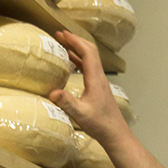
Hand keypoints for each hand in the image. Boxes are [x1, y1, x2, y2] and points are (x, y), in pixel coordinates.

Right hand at [50, 30, 128, 145]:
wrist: (115, 133)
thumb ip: (67, 103)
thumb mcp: (80, 114)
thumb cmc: (100, 124)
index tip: (62, 34)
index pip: (87, 52)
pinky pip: (89, 68)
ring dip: (77, 49)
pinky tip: (71, 63)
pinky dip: (79, 61)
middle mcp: (99, 77)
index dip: (75, 40)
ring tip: (63, 44)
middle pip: (90, 51)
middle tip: (60, 35)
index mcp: (95, 79)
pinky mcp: (99, 88)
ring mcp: (100, 82)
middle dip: (75, 40)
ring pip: (90, 59)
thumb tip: (52, 92)